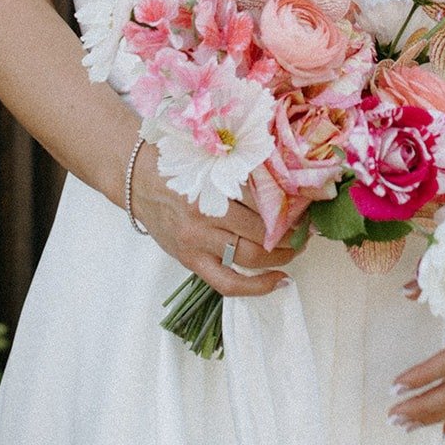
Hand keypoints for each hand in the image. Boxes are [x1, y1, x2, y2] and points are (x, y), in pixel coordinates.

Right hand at [129, 142, 297, 297]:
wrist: (137, 179)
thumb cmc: (176, 162)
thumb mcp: (209, 158)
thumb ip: (240, 169)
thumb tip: (283, 179)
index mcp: (211, 184)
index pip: (261, 197)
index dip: (290, 202)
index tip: (308, 202)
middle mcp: (204, 215)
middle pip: (260, 230)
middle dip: (291, 231)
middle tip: (308, 226)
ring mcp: (197, 242)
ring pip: (249, 257)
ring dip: (281, 255)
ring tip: (298, 248)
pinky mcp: (191, 261)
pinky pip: (228, 283)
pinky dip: (256, 286)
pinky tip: (279, 280)